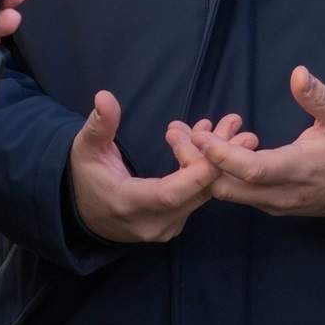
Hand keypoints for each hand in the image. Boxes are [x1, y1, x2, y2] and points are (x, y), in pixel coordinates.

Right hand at [68, 92, 244, 242]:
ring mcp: (166, 228)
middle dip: (218, 158)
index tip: (213, 141)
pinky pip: (197, 199)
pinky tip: (214, 146)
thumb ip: (99, 125)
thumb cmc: (86, 177)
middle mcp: (153, 223)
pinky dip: (207, 173)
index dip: (195, 172)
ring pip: (201, 196)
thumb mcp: (86, 148)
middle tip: (238, 126)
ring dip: (217, 163)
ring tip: (232, 129)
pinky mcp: (174, 226)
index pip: (170, 194)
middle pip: (195, 193)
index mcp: (129, 204)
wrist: (85, 214)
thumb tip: (104, 97)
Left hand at [189, 67, 324, 218]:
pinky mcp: (270, 204)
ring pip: (228, 192)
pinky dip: (218, 172)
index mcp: (299, 170)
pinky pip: (237, 193)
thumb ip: (319, 98)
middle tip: (176, 131)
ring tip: (187, 134)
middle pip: (228, 187)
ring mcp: (274, 204)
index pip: (253, 170)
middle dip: (198, 162)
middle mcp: (282, 195)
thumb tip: (299, 74)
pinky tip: (210, 146)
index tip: (199, 136)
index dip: (223, 156)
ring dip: (205, 166)